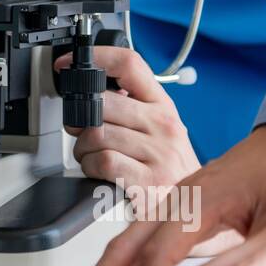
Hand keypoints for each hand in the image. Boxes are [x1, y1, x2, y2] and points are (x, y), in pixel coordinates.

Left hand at [55, 45, 199, 200]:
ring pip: (97, 133)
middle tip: (79, 131)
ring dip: (82, 147)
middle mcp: (164, 125)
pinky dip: (90, 166)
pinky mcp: (149, 181)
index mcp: (163, 105)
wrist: (195, 207)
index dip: (95, 58)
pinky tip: (98, 171)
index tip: (70, 64)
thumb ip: (130, 107)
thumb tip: (87, 92)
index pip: (130, 64)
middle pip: (102, 102)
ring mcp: (159, 153)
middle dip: (79, 118)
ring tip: (92, 155)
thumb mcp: (158, 129)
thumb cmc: (169, 167)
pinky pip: (103, 160)